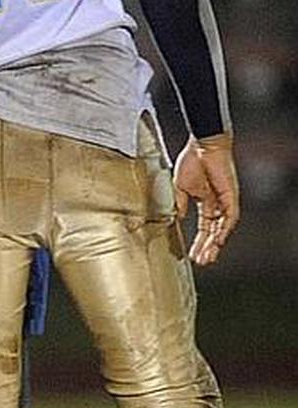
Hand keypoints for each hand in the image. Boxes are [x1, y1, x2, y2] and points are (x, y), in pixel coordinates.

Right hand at [173, 133, 239, 265]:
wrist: (202, 146)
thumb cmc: (191, 161)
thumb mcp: (179, 187)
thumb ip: (180, 203)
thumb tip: (177, 218)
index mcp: (204, 201)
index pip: (203, 226)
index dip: (198, 240)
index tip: (191, 254)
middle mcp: (217, 204)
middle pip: (214, 231)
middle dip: (207, 247)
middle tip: (201, 261)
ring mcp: (225, 201)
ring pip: (222, 228)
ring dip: (215, 244)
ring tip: (207, 257)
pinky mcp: (230, 197)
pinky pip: (230, 218)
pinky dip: (224, 231)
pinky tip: (218, 242)